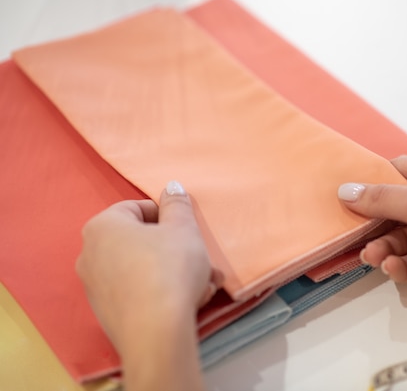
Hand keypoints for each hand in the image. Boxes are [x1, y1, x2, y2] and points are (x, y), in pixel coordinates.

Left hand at [76, 181, 221, 352]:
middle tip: (200, 258)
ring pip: (142, 268)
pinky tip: (187, 301)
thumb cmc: (169, 269)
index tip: (187, 229)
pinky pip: (137, 291)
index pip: (137, 208)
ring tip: (203, 283)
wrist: (155, 333)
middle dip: (175, 249)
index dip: (167, 215)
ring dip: (174, 271)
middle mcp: (90, 253)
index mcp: (103, 226)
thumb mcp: (183, 229)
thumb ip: (177, 205)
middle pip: (140, 241)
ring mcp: (94, 286)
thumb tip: (171, 187)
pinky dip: (160, 291)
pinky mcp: (105, 313)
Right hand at [338, 154, 406, 303]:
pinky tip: (394, 269)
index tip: (345, 198)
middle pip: (397, 211)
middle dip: (376, 225)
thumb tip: (349, 190)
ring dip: (387, 249)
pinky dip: (404, 266)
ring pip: (405, 239)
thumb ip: (384, 199)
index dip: (371, 185)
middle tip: (355, 237)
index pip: (397, 173)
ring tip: (375, 258)